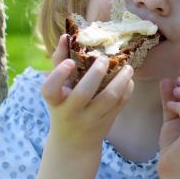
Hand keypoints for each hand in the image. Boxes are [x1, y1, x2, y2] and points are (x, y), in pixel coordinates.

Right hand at [40, 35, 134, 151]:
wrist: (74, 143)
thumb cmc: (63, 106)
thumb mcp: (57, 90)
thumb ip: (59, 64)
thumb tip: (66, 35)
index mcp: (56, 101)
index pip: (50, 90)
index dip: (59, 75)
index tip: (69, 62)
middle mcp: (71, 111)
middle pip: (84, 93)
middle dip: (96, 72)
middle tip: (105, 59)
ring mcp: (90, 118)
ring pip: (109, 98)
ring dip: (121, 80)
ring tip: (127, 67)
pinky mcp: (107, 122)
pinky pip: (121, 104)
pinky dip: (127, 90)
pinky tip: (129, 80)